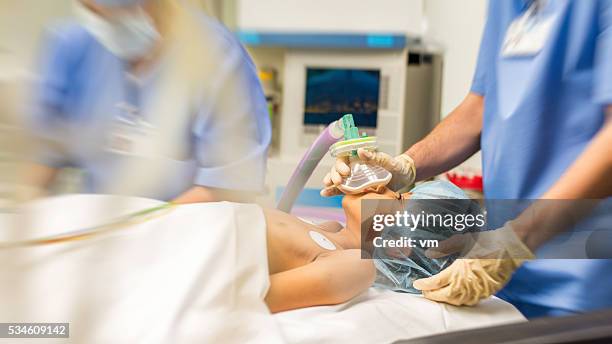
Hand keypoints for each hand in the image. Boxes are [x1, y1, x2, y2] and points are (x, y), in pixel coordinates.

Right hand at [321, 150, 416, 196]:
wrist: (402, 178)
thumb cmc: (394, 165)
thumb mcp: (386, 160)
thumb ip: (374, 157)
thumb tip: (360, 151)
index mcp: (359, 159)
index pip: (344, 158)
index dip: (340, 164)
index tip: (346, 171)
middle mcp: (354, 168)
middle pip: (337, 169)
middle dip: (334, 174)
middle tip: (339, 181)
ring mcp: (354, 179)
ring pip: (337, 179)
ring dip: (331, 182)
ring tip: (327, 187)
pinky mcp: (355, 190)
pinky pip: (341, 190)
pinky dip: (332, 192)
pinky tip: (324, 194)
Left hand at [413, 224, 534, 305]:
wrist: (510, 249)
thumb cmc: (487, 243)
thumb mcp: (462, 241)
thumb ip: (444, 248)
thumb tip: (430, 253)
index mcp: (459, 271)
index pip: (436, 283)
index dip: (424, 285)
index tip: (417, 284)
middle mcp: (467, 284)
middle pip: (444, 295)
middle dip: (432, 294)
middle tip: (424, 291)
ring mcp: (477, 290)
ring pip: (456, 301)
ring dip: (444, 299)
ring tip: (436, 295)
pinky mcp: (487, 292)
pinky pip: (469, 301)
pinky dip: (459, 300)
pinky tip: (454, 296)